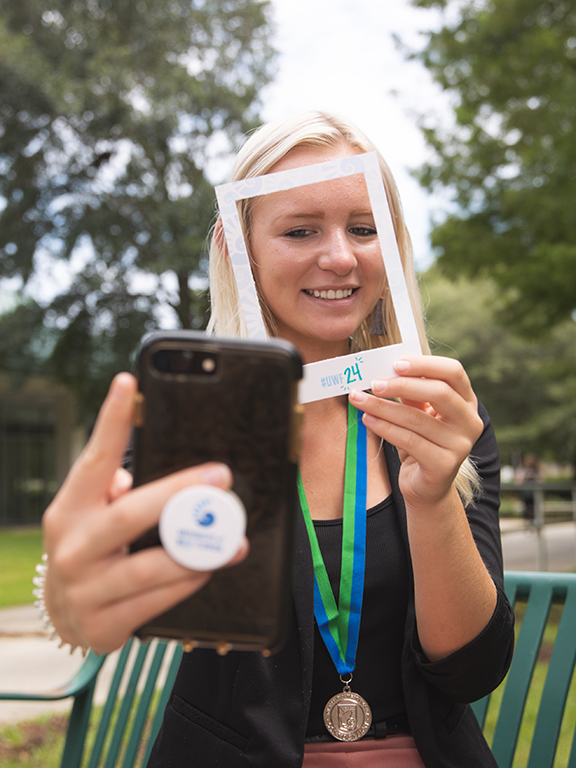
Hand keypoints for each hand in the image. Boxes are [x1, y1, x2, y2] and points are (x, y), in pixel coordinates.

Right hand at [43, 373, 248, 653]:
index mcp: (70, 508)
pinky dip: (187, 583)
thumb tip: (152, 466)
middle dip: (181, 495)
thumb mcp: (89, 513)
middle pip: (131, 515)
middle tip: (221, 477)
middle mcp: (72, 545)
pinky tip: (207, 570)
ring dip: (197, 552)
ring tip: (233, 540)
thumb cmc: (90, 545)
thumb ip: (114, 488)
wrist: (61, 612)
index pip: (94, 459)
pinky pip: (157, 601)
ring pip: (150, 568)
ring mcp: (85, 588)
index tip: (129, 383)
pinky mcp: (102, 624)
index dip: (111, 421)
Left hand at [349, 356, 482, 509]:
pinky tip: (368, 420)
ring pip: (417, 418)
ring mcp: (460, 445)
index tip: (396, 363)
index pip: (453, 372)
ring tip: (360, 400)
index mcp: (467, 402)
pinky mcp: (444, 465)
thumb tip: (384, 370)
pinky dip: (384, 428)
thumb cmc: (421, 443)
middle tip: (374, 383)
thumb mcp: (419, 413)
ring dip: (384, 407)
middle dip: (402, 384)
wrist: (425, 487)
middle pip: (439, 392)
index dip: (425, 364)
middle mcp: (470, 422)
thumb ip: (411, 393)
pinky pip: (409, 440)